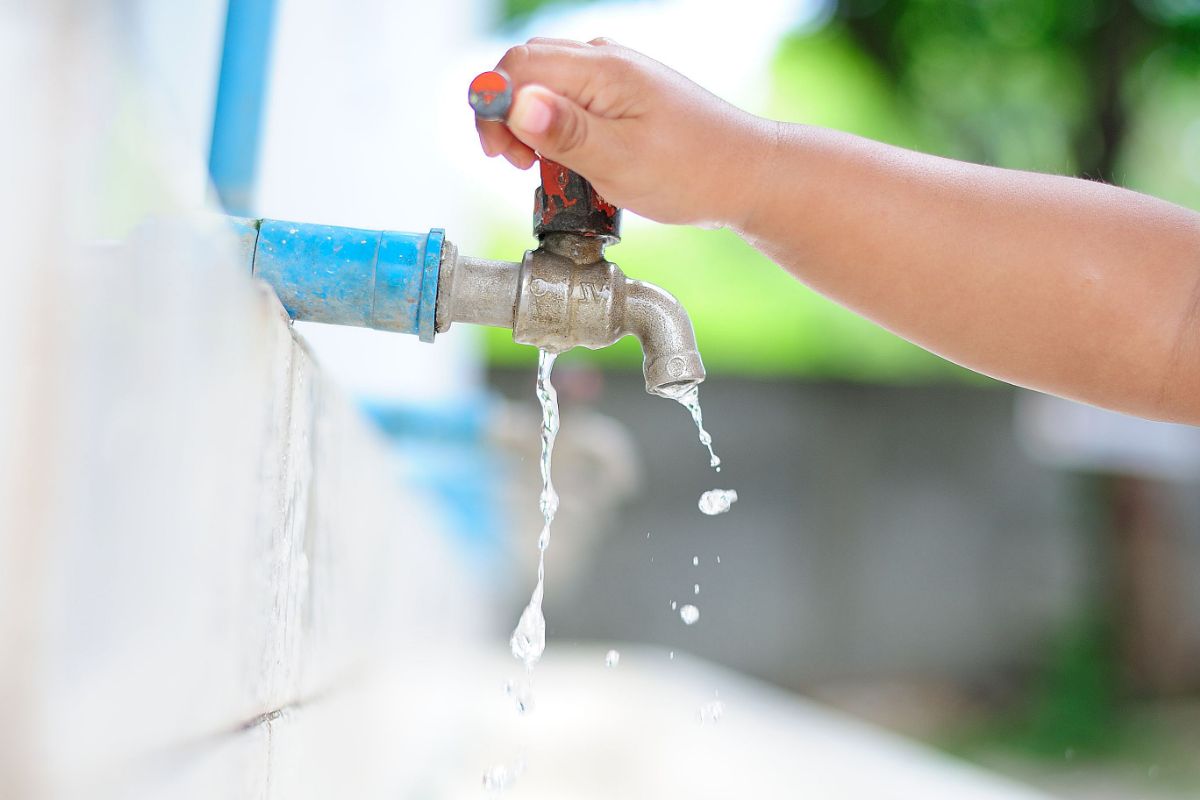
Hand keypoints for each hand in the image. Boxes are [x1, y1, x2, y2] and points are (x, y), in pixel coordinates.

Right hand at [476, 38, 772, 227]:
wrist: (746, 174)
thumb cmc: (691, 172)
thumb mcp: (620, 161)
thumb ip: (564, 132)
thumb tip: (515, 104)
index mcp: (602, 69)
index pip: (517, 66)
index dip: (494, 108)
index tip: (502, 154)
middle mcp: (606, 59)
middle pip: (525, 68)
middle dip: (508, 115)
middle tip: (520, 164)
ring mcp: (615, 74)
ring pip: (546, 83)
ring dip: (531, 123)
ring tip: (546, 167)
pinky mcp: (622, 94)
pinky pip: (570, 97)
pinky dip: (556, 126)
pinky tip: (570, 159)